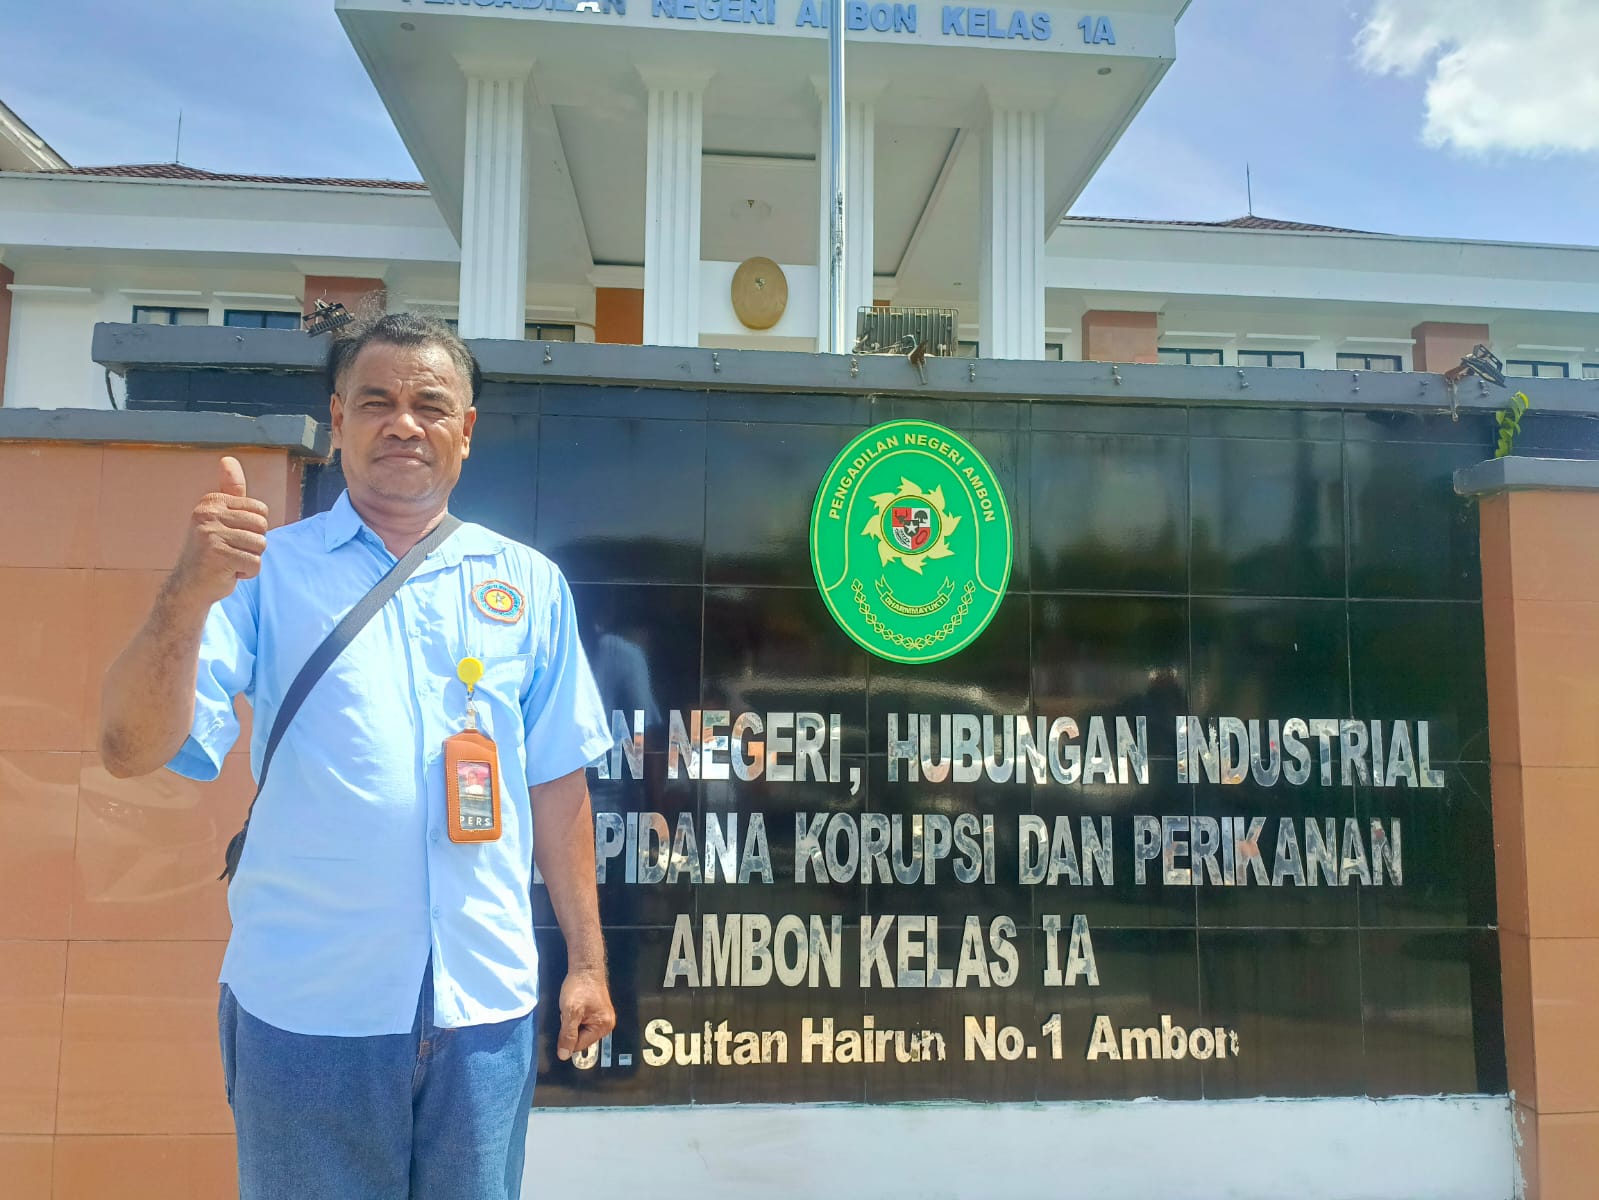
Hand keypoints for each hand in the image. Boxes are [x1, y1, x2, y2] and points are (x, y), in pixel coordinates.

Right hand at [169, 456, 269, 606]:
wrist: (190, 585)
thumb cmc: (212, 550)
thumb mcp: (219, 516)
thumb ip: (229, 490)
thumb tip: (228, 458)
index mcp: (211, 502)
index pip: (261, 510)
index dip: (254, 529)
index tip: (231, 536)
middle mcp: (208, 514)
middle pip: (262, 526)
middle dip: (253, 544)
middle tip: (230, 550)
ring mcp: (212, 535)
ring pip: (261, 545)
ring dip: (249, 559)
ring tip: (228, 561)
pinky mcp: (219, 556)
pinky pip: (255, 564)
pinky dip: (247, 573)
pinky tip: (228, 572)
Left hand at [555, 966, 614, 1060]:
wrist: (585, 967)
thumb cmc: (578, 988)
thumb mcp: (570, 1012)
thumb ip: (567, 1035)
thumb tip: (564, 1056)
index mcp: (603, 1027)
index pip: (579, 1045)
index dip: (567, 1036)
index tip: (566, 1019)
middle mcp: (607, 1025)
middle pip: (581, 1039)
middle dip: (571, 1029)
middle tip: (569, 1012)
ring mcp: (604, 1018)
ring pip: (581, 1031)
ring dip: (573, 1022)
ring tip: (572, 1008)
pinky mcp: (599, 1012)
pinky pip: (584, 1023)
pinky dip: (577, 1017)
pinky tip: (576, 1006)